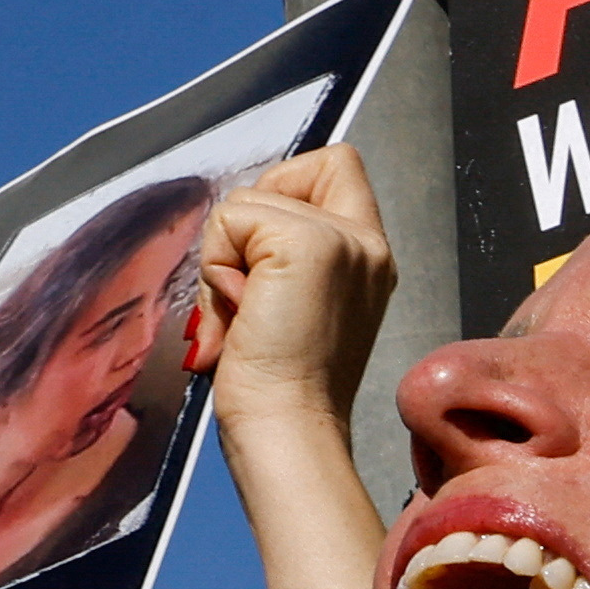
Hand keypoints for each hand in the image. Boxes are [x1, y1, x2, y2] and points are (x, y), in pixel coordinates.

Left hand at [194, 145, 394, 436]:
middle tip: (255, 293)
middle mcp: (369, 242)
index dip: (288, 189)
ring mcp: (344, 240)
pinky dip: (219, 264)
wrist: (288, 424)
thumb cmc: (280, 380)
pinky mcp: (309, 245)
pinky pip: (233, 219)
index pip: (339, 165)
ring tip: (249, 311)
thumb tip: (239, 221)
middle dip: (246, 229)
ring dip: (225, 256)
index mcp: (370, 255)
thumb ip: (287, 250)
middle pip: (282, 175)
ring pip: (248, 200)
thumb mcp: (296, 297)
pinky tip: (243, 310)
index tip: (271, 255)